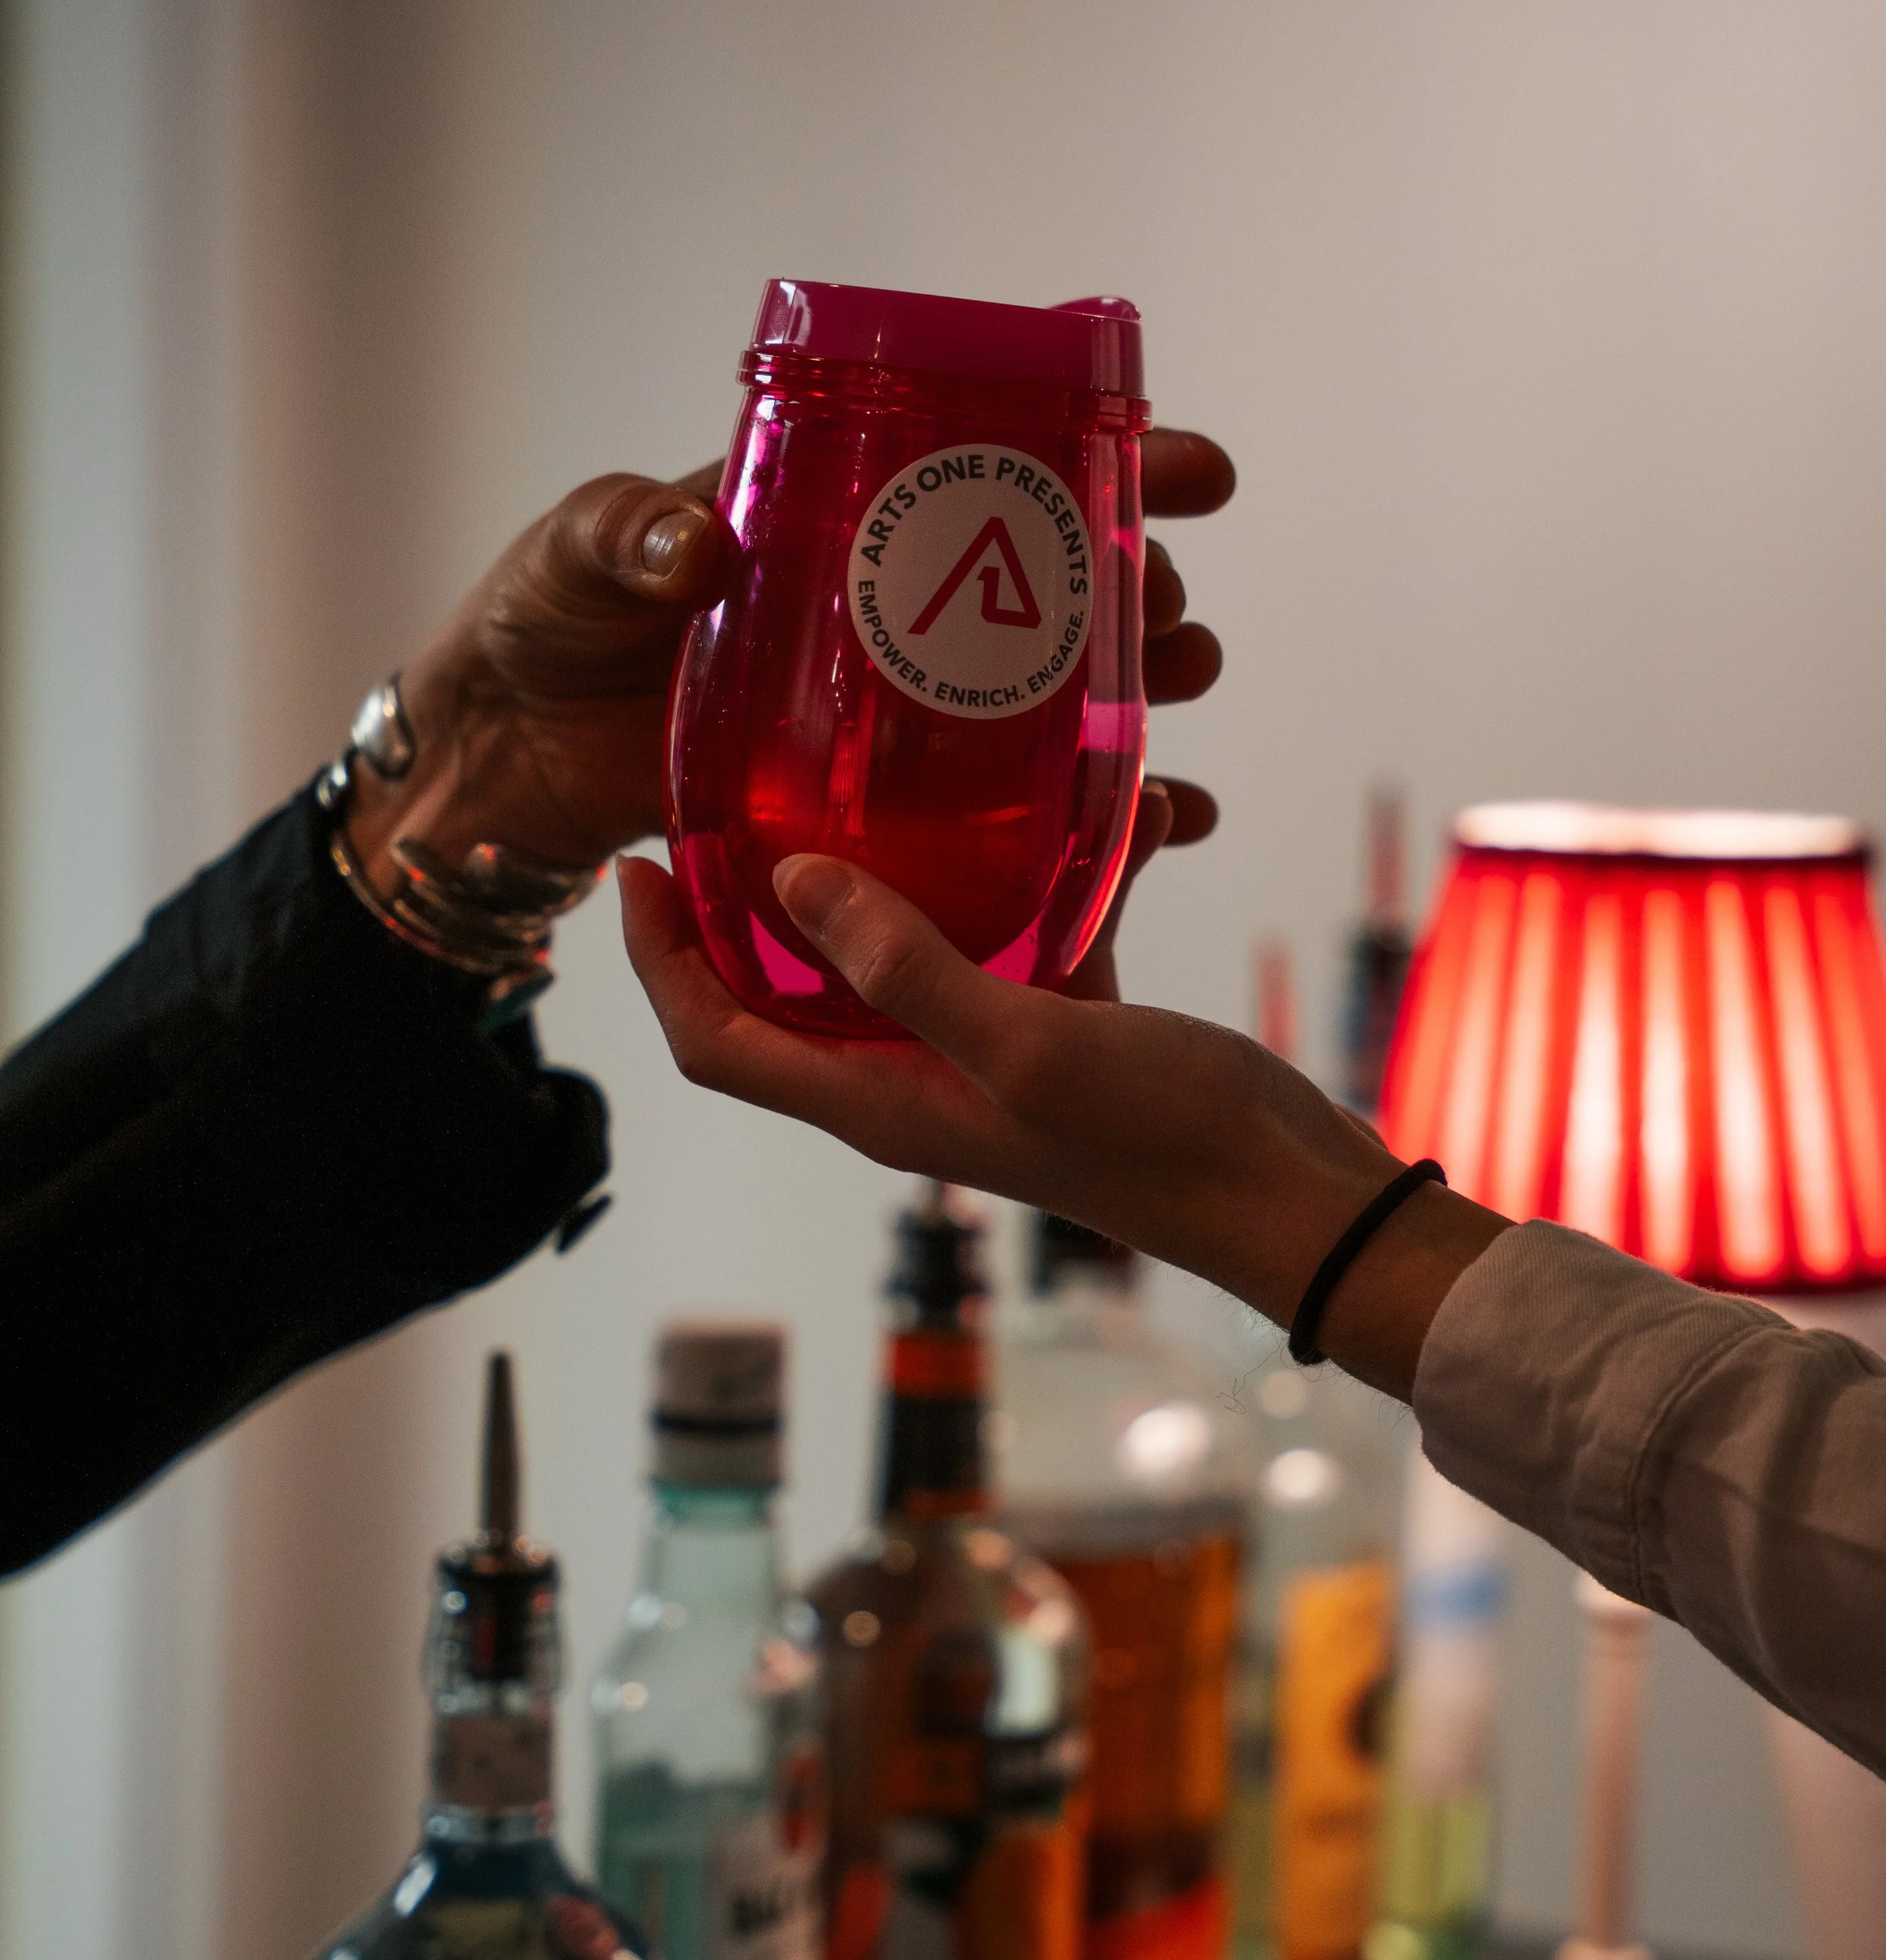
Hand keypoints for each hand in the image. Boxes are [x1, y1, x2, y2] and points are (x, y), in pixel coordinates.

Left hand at [347, 429, 1234, 904]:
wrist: (497, 755)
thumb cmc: (535, 626)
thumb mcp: (578, 556)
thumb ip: (633, 538)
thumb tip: (699, 541)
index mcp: (829, 523)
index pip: (985, 470)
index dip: (1101, 464)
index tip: (1190, 470)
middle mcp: (875, 614)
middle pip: (1046, 589)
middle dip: (1140, 591)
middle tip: (1178, 616)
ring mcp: (878, 718)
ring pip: (1040, 699)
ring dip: (1130, 693)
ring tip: (1187, 690)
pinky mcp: (862, 811)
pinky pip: (991, 813)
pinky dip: (1079, 816)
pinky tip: (1158, 821)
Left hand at [619, 853, 1507, 1400]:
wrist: (1294, 1202)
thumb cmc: (1163, 1143)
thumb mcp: (1028, 1045)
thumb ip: (911, 968)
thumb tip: (793, 882)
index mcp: (876, 1101)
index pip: (715, 1038)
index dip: (657, 961)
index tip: (637, 861)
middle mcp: (913, 1079)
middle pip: (786, 988)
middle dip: (751, 895)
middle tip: (745, 780)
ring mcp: (987, 1053)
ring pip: (906, 946)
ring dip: (902, 861)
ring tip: (902, 758)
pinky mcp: (1066, 1024)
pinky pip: (1028, 928)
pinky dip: (1053, 865)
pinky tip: (1111, 795)